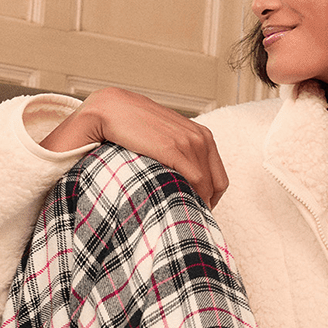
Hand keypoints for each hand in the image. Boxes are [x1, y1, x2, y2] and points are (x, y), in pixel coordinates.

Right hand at [41, 87, 228, 207]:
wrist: (109, 108)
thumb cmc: (130, 128)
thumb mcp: (162, 140)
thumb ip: (175, 155)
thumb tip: (178, 184)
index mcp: (200, 135)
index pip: (218, 176)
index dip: (209, 198)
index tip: (192, 210)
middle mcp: (200, 137)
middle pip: (217, 185)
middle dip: (204, 204)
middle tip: (185, 219)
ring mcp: (189, 142)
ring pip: (207, 186)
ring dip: (195, 204)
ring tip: (177, 217)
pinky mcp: (173, 148)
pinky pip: (196, 181)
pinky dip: (190, 198)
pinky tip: (175, 208)